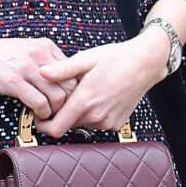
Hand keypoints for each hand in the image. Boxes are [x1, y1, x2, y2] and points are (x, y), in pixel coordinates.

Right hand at [0, 33, 74, 119]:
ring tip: (46, 115)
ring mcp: (27, 67)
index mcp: (46, 46)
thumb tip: (62, 79)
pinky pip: (39, 103)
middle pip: (70, 85)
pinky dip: (41, 113)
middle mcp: (40, 54)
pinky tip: (35, 114)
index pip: (74, 72)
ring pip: (58, 96)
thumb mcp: (27, 49)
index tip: (64, 100)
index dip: (72, 90)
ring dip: (54, 111)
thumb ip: (45, 61)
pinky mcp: (14, 81)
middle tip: (57, 112)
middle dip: (66, 103)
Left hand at [35, 32, 166, 138]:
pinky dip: (92, 114)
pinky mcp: (116, 124)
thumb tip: (41, 72)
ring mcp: (107, 122)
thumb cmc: (116, 58)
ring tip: (85, 91)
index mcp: (85, 101)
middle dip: (61, 113)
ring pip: (81, 123)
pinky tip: (98, 96)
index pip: (55, 129)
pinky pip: (95, 124)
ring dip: (78, 113)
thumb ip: (62, 70)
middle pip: (67, 125)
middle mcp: (96, 116)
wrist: (146, 63)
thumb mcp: (86, 59)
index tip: (39, 115)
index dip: (43, 125)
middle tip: (64, 94)